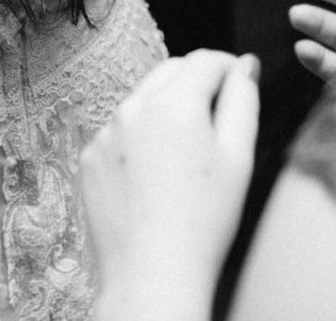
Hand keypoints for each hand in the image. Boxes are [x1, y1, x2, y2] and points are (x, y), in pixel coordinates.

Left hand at [80, 50, 259, 320]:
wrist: (152, 274)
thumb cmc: (204, 221)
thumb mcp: (237, 157)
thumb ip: (243, 100)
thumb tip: (245, 64)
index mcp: (174, 103)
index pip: (204, 60)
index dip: (228, 66)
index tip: (240, 79)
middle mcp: (133, 108)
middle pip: (170, 73)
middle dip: (196, 82)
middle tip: (219, 115)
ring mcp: (105, 132)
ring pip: (142, 101)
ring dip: (166, 110)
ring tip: (187, 156)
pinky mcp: (90, 158)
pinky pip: (119, 133)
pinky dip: (139, 140)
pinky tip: (156, 177)